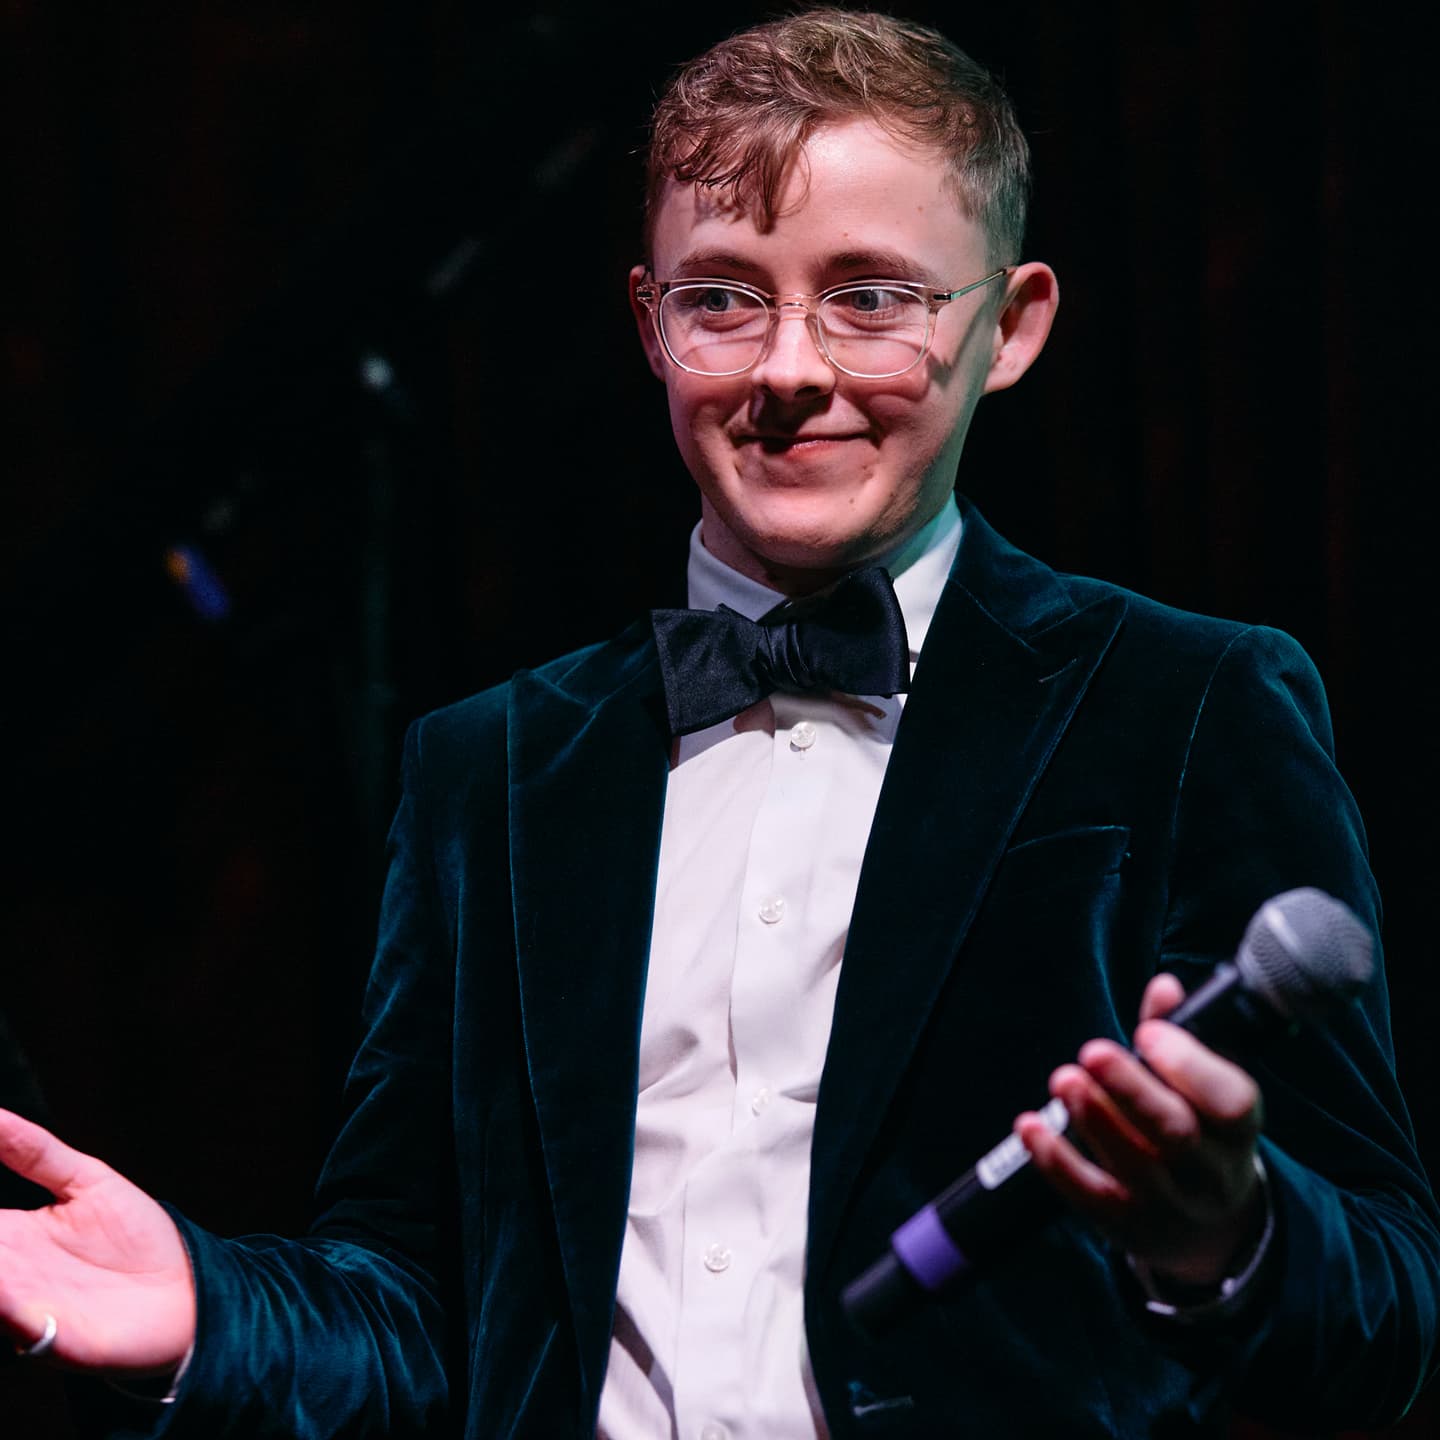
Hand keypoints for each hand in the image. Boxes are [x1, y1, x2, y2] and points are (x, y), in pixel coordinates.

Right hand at [0, 1108, 195, 1374]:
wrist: (184, 1290)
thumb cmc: (134, 1236)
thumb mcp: (86, 1180)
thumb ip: (35, 1152)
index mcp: (8, 1237)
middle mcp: (6, 1274)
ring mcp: (23, 1309)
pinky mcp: (50, 1339)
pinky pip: (16, 1322)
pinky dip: (6, 1303)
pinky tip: (3, 1284)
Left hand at [1015, 973, 1264, 1288]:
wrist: (1210, 1230)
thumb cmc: (1200, 1131)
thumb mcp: (1206, 1085)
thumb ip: (1180, 1034)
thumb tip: (1164, 988)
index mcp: (1237, 1130)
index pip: (1231, 1102)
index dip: (1190, 1066)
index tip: (1148, 1032)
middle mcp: (1211, 1171)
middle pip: (1176, 1133)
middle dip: (1132, 1090)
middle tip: (1092, 1051)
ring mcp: (1170, 1204)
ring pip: (1132, 1164)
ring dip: (1093, 1118)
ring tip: (1063, 1079)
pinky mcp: (1127, 1225)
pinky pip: (1089, 1197)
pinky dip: (1055, 1161)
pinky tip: (1029, 1126)